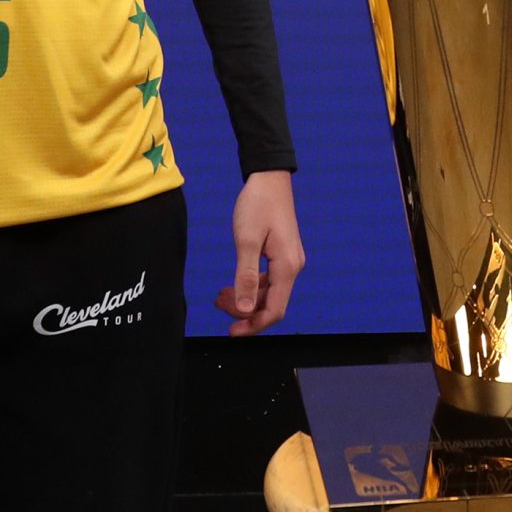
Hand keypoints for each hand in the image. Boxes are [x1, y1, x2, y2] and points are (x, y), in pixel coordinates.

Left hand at [214, 170, 302, 336]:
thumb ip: (246, 277)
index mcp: (287, 267)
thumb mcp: (247, 240)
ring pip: (269, 293)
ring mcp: (289, 260)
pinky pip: (269, 280)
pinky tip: (234, 284)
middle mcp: (293, 267)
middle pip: (271, 304)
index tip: (232, 332)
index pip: (274, 310)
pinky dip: (251, 286)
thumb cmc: (258, 204)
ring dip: (246, 299)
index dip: (253, 326)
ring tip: (220, 296)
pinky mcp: (282, 254)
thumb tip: (246, 309)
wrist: (270, 178)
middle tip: (218, 304)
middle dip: (245, 311)